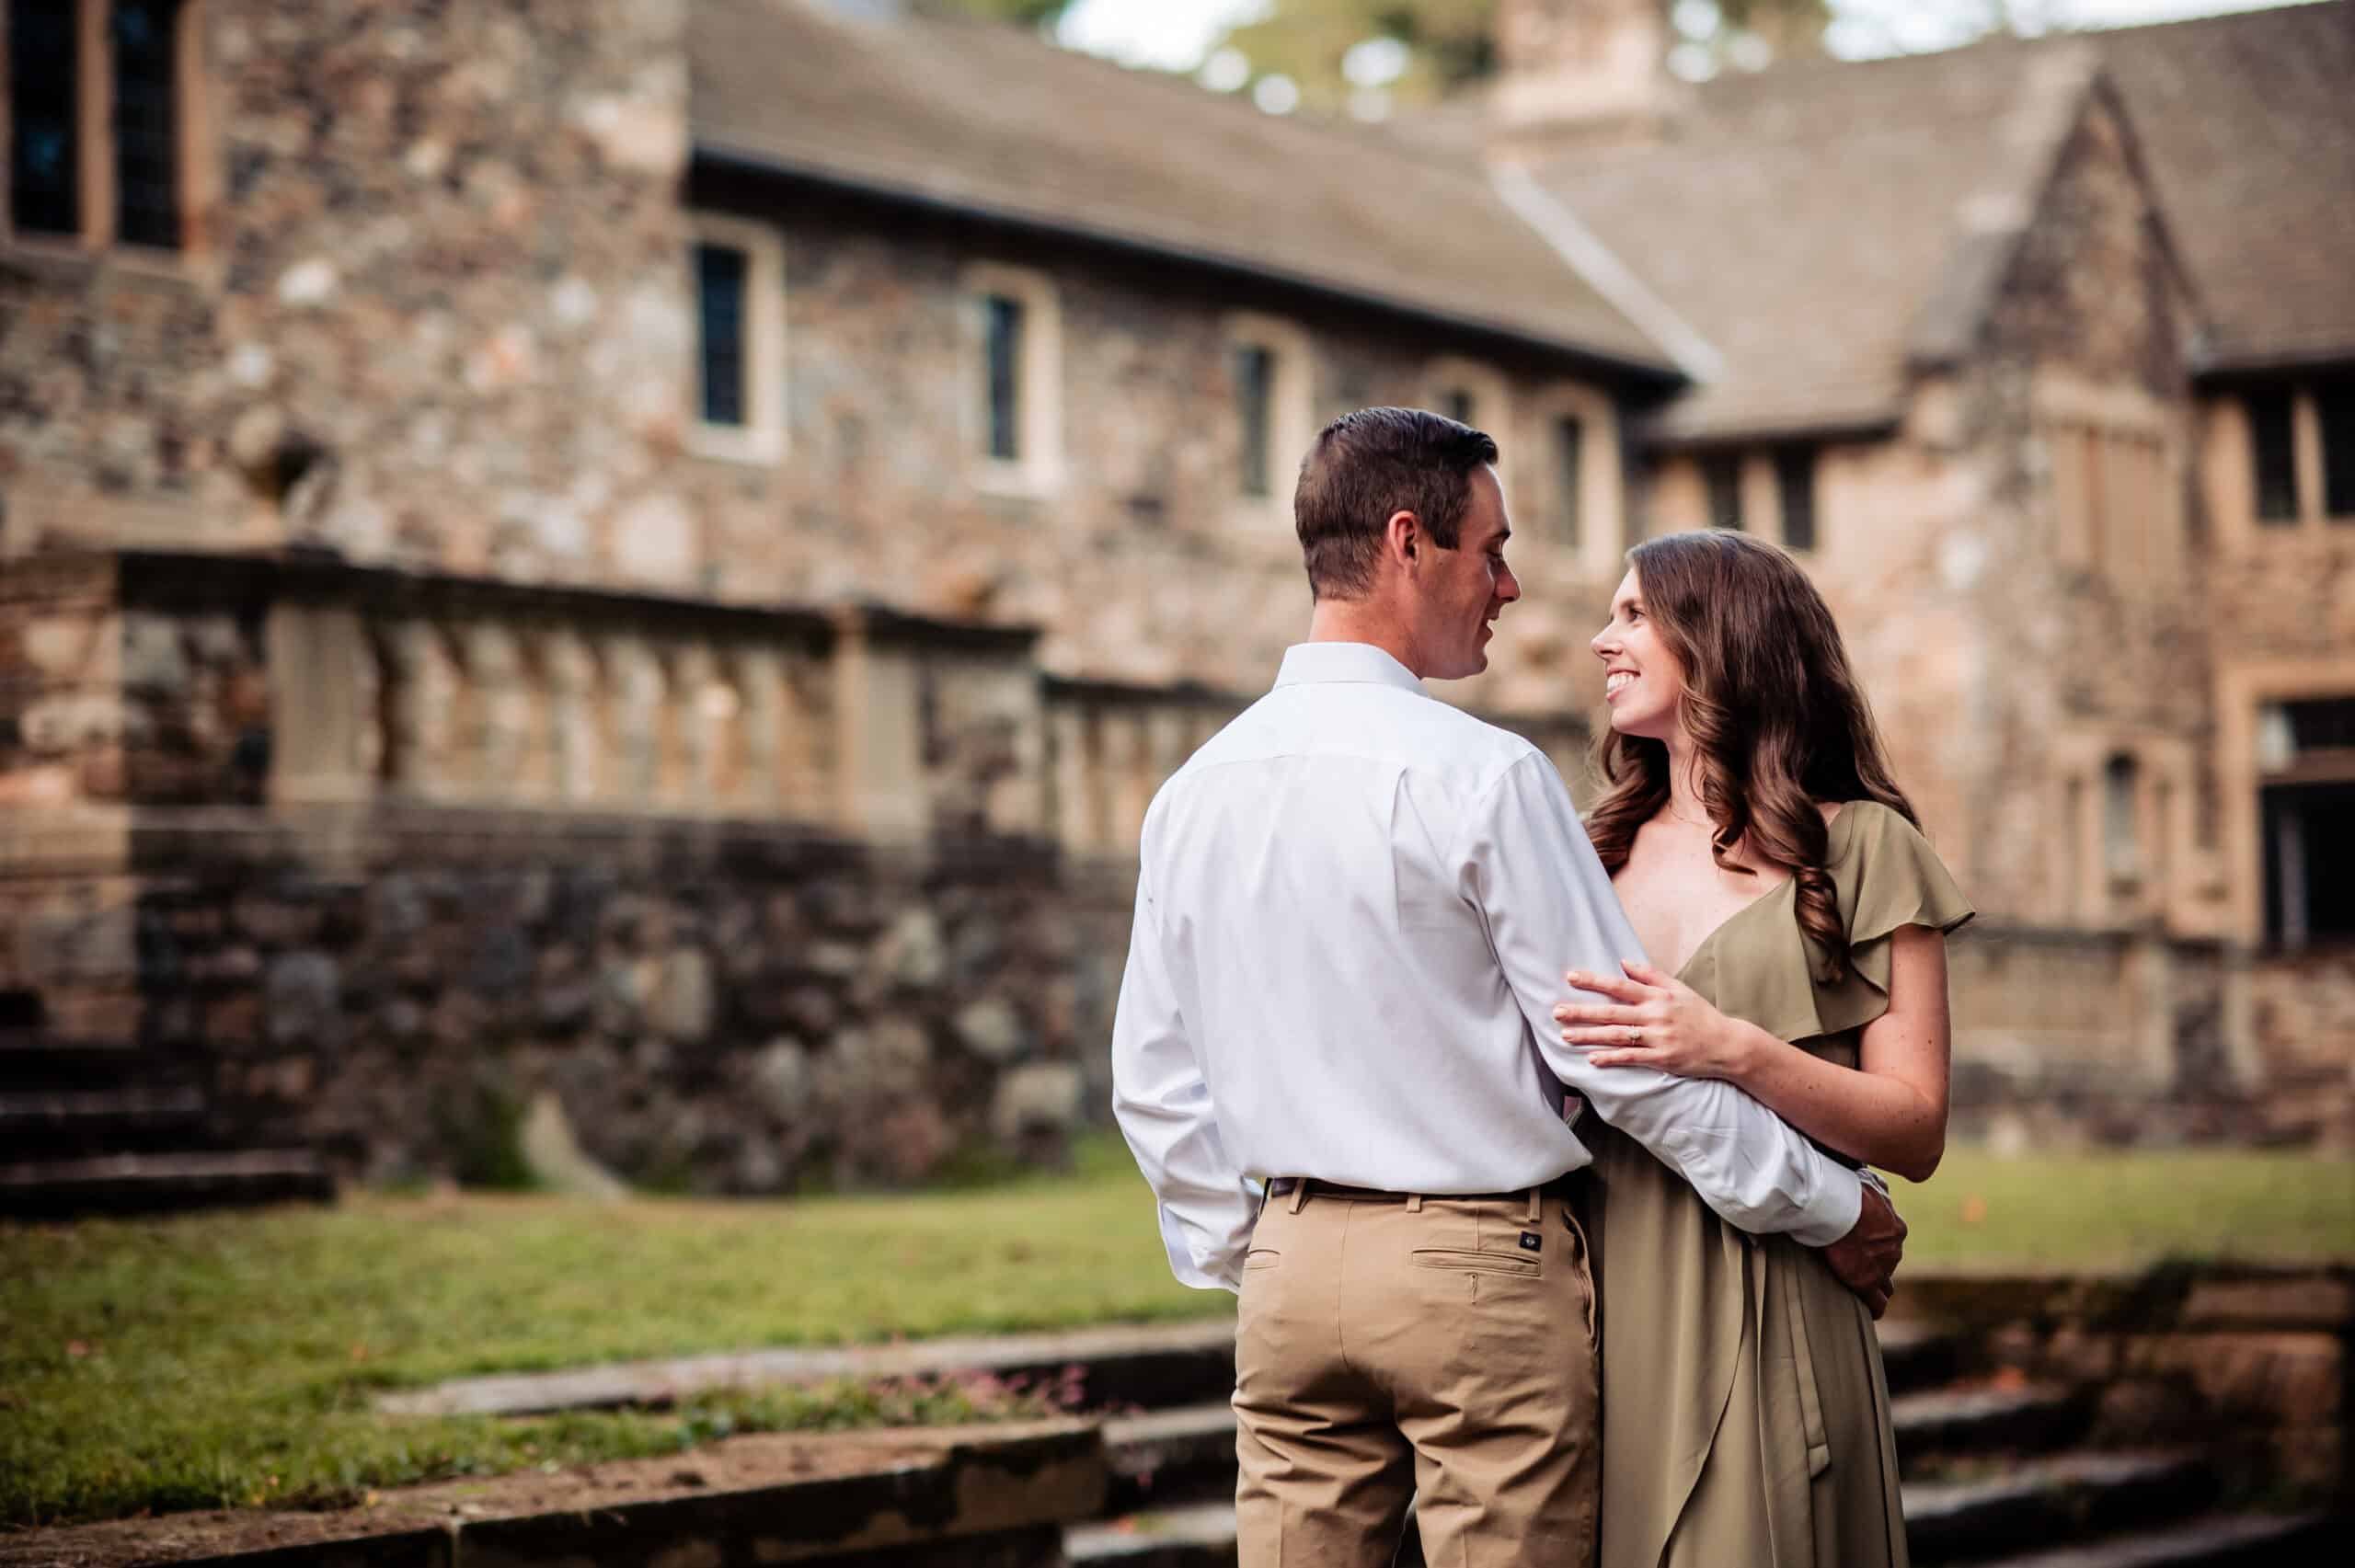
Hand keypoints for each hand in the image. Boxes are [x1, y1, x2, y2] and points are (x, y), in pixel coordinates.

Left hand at [1552, 961, 1751, 1081]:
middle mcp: (1656, 1015)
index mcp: (1658, 997)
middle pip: (1612, 1012)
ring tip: (1565, 1035)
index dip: (1594, 981)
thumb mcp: (1679, 989)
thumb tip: (1623, 961)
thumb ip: (1651, 975)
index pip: (1620, 986)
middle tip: (1556, 1011)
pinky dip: (1612, 1059)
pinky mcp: (1663, 1059)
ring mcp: (1659, 1038)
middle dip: (1582, 1011)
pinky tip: (1592, 1059)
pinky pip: (1633, 1058)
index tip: (1570, 977)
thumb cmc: (1700, 1015)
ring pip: (1618, 1036)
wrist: (1727, 1044)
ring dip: (1590, 1036)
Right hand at [1819, 1182, 1905, 1317]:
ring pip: (1885, 1284)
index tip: (1863, 1246)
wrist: (1836, 1205)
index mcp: (1896, 1228)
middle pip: (1889, 1264)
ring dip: (1874, 1285)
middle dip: (1877, 1266)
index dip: (1877, 1246)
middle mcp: (1894, 1250)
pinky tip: (1867, 1311)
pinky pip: (1877, 1304)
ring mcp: (1882, 1268)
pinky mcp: (1865, 1282)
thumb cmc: (1849, 1189)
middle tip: (1856, 1263)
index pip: (1891, 1242)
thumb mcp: (1871, 1182)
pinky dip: (1873, 1308)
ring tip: (1858, 1287)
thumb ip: (1879, 1190)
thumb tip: (1880, 1189)